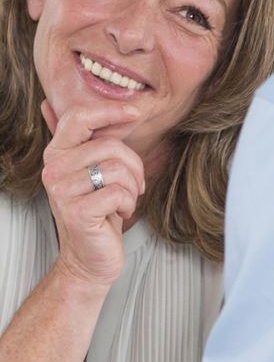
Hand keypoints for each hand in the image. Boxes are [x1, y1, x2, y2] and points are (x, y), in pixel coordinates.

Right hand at [40, 101, 144, 288]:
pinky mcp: (76, 211)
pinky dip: (129, 204)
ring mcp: (62, 190)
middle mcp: (54, 169)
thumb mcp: (93, 171)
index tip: (136, 113)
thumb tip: (50, 104)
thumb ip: (85, 139)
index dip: (111, 110)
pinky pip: (119, 192)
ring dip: (133, 188)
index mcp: (57, 154)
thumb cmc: (97, 212)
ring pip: (118, 169)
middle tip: (132, 186)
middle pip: (110, 145)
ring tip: (123, 201)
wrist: (89, 257)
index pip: (79, 117)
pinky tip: (119, 214)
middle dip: (134, 165)